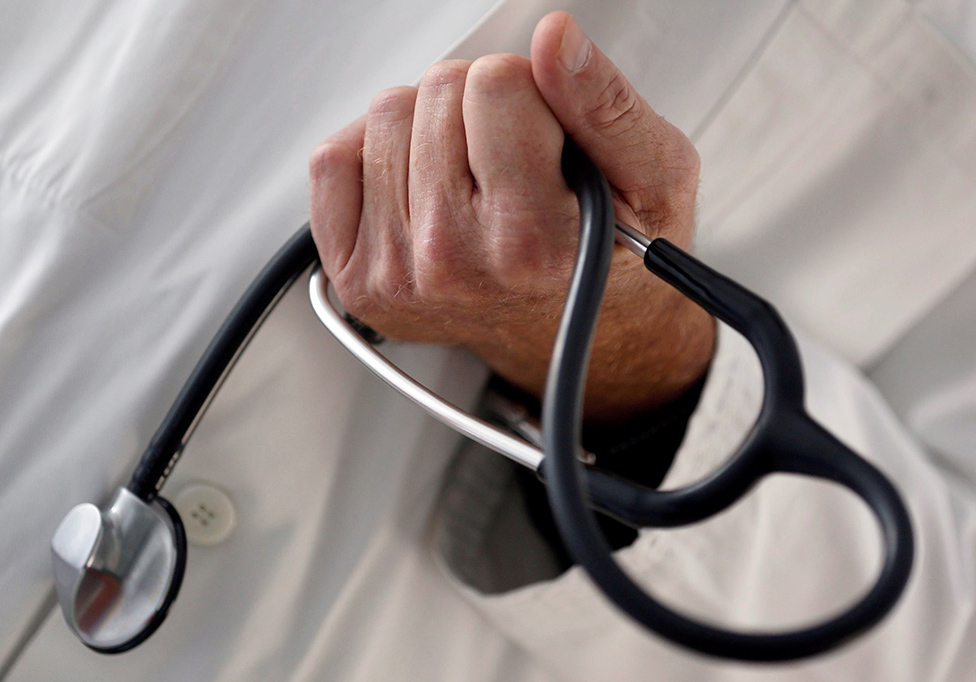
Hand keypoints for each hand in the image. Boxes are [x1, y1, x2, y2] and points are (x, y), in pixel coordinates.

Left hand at [309, 12, 713, 420]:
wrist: (582, 336)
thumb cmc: (613, 260)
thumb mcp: (654, 178)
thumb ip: (606, 104)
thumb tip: (555, 39)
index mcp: (529, 240)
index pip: (496, 81)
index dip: (529, 93)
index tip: (544, 137)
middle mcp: (453, 262)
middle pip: (438, 91)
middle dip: (479, 108)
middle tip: (511, 161)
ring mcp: (397, 274)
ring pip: (387, 115)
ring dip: (431, 130)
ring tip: (473, 179)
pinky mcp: (359, 279)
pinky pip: (334, 162)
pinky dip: (376, 157)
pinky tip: (423, 189)